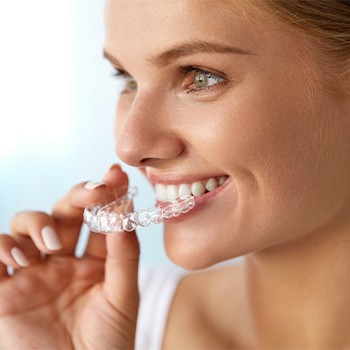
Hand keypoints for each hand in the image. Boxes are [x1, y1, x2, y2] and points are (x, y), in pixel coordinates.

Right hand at [0, 165, 139, 348]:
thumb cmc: (108, 344)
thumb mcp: (123, 296)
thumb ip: (124, 253)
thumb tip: (125, 207)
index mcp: (93, 262)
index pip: (98, 218)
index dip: (107, 195)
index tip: (116, 174)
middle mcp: (62, 262)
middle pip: (64, 212)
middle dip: (77, 197)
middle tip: (92, 195)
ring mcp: (32, 274)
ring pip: (26, 225)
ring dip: (38, 224)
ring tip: (52, 246)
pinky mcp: (3, 292)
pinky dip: (1, 246)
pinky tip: (20, 259)